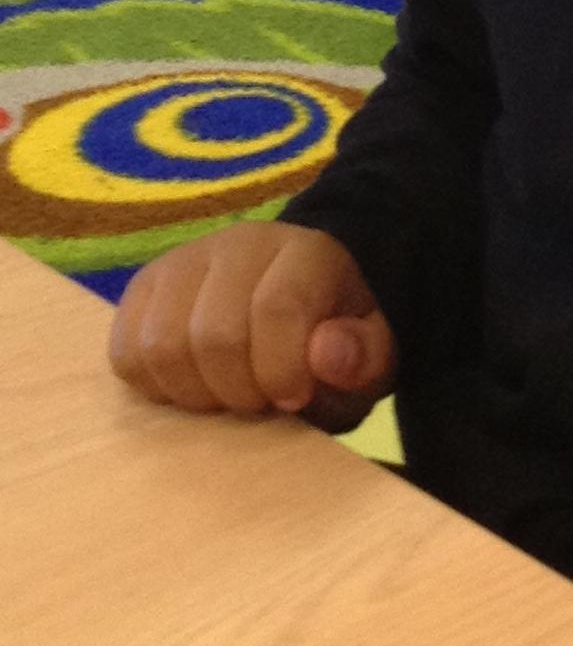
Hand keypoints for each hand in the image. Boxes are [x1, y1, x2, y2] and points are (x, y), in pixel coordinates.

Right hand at [108, 223, 396, 433]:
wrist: (299, 304)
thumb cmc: (336, 339)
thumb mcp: (373, 355)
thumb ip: (363, 357)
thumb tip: (325, 355)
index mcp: (306, 252)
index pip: (276, 308)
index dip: (281, 370)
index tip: (293, 400)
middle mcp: (239, 244)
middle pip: (213, 334)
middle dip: (238, 391)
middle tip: (260, 402)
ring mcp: (183, 262)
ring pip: (161, 346)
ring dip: (195, 394)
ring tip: (227, 395)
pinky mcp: (143, 289)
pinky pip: (126, 353)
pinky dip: (155, 386)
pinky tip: (192, 385)